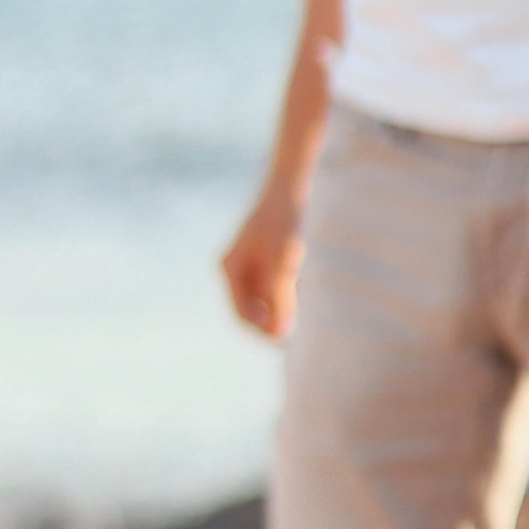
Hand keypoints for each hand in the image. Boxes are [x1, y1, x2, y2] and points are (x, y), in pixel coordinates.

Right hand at [221, 173, 306, 338]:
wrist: (289, 188)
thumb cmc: (284, 223)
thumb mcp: (283, 262)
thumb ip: (281, 298)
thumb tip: (280, 333)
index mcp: (230, 269)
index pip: (241, 314)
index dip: (260, 331)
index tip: (282, 341)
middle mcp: (235, 269)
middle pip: (250, 309)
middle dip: (269, 322)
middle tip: (293, 335)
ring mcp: (248, 265)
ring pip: (262, 300)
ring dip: (278, 309)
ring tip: (297, 307)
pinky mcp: (263, 259)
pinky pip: (271, 287)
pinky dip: (284, 295)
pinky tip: (298, 290)